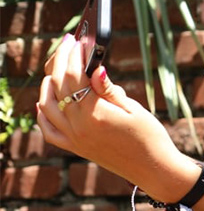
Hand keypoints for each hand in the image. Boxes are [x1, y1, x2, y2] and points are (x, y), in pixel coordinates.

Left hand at [35, 33, 196, 200]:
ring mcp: (73, 138)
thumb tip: (95, 68)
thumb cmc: (150, 137)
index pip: (74, 76)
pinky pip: (49, 129)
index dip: (73, 55)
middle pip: (58, 86)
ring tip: (58, 69)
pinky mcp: (74, 148)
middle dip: (61, 61)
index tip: (77, 41)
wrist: (153, 169)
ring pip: (47, 105)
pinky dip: (43, 113)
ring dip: (49, 83)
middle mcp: (78, 126)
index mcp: (95, 113)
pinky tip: (46, 102)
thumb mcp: (134, 109)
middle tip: (68, 46)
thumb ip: (109, 90)